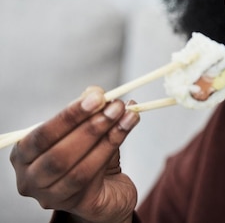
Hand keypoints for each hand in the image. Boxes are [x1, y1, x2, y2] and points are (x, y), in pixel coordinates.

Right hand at [10, 87, 139, 222]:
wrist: (106, 191)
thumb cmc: (88, 156)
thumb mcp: (84, 130)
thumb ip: (88, 111)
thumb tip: (96, 93)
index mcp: (24, 155)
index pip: (42, 136)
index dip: (70, 116)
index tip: (97, 97)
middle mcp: (31, 180)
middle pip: (59, 155)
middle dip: (91, 127)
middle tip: (116, 106)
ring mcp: (51, 196)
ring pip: (78, 168)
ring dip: (106, 136)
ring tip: (128, 115)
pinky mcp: (76, 204)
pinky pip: (95, 175)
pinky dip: (112, 147)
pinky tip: (126, 128)